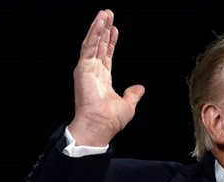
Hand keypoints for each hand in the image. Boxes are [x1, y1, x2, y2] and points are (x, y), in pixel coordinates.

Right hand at [68, 9, 144, 145]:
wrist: (99, 126)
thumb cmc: (109, 120)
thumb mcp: (128, 105)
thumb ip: (133, 94)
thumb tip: (140, 88)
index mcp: (102, 80)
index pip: (106, 56)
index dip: (111, 42)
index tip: (115, 30)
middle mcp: (93, 72)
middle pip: (99, 46)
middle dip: (104, 30)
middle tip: (108, 15)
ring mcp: (87, 69)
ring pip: (93, 43)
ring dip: (98, 27)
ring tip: (104, 14)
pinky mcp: (83, 67)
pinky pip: (89, 46)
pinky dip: (94, 33)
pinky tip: (100, 23)